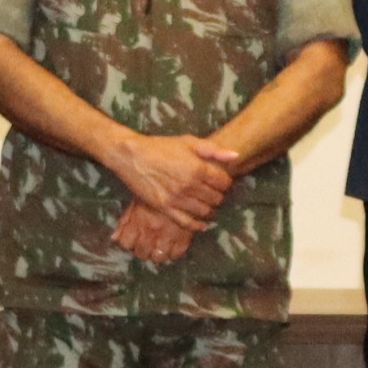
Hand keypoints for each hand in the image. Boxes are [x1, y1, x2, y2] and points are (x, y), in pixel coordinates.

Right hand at [107, 132, 239, 228]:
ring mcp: (177, 198)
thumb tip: (235, 156)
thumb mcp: (187, 142)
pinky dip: (198, 225)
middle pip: (217, 198)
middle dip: (218, 196)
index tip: (220, 182)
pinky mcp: (165, 208)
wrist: (131, 156)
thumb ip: (213, 150)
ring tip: (207, 206)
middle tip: (214, 194)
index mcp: (198, 168)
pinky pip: (188, 223)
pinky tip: (201, 222)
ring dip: (210, 210)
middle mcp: (190, 185)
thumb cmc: (160, 147)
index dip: (225, 182)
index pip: (224, 182)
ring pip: (205, 211)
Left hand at [108, 199, 195, 265]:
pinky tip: (171, 245)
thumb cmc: (158, 191)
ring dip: (157, 254)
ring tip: (158, 246)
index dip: (128, 243)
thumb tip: (114, 238)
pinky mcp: (184, 237)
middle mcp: (151, 232)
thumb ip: (125, 220)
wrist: (184, 186)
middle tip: (146, 243)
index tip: (132, 239)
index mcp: (138, 222)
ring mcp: (168, 236)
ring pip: (158, 258)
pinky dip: (173, 253)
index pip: (125, 244)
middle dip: (142, 250)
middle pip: (141, 254)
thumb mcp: (137, 201)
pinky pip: (176, 254)